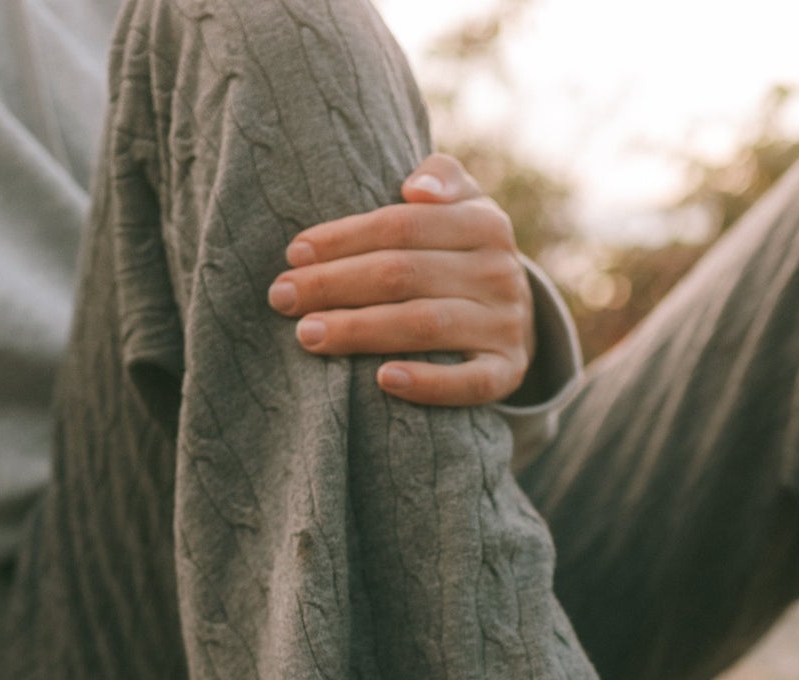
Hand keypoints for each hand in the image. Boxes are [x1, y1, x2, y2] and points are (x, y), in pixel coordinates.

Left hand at [267, 153, 536, 406]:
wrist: (515, 314)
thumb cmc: (459, 252)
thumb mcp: (458, 205)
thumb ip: (440, 177)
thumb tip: (415, 189)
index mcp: (485, 223)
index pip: (401, 226)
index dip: (343, 239)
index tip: (294, 254)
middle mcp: (500, 273)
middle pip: (404, 274)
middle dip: (334, 285)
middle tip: (282, 297)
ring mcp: (506, 325)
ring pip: (425, 325)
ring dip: (360, 331)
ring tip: (308, 335)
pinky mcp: (508, 372)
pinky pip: (469, 383)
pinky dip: (428, 384)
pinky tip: (383, 380)